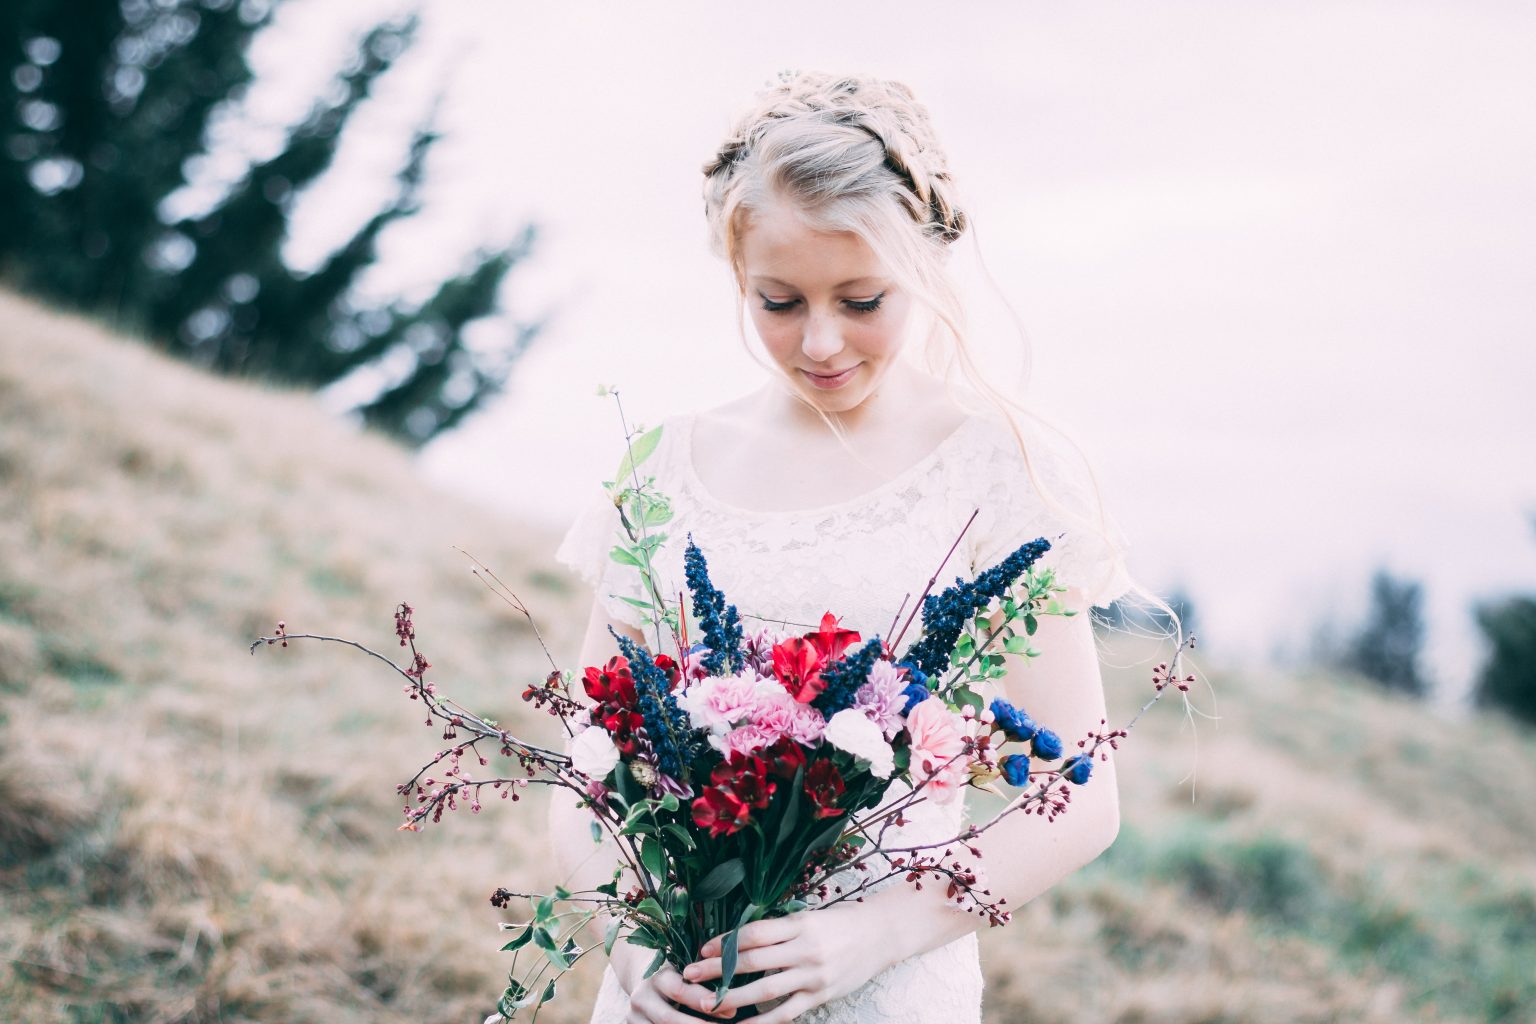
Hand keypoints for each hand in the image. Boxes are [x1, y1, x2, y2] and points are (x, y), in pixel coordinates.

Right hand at [610, 939, 737, 1022]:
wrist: (643, 978)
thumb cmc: (676, 972)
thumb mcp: (686, 969)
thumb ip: (704, 979)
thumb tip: (732, 1003)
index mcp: (658, 976)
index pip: (681, 990)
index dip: (706, 1002)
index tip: (731, 1012)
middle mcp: (642, 997)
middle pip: (669, 1019)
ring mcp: (634, 1016)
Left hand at [682, 905, 891, 1023]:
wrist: (880, 936)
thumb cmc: (841, 922)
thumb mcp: (809, 916)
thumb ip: (779, 928)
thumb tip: (740, 938)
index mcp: (799, 924)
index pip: (754, 933)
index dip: (725, 942)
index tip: (702, 947)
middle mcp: (805, 949)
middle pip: (752, 961)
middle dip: (717, 969)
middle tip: (690, 974)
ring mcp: (813, 975)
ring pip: (765, 989)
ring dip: (732, 997)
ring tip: (708, 1003)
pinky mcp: (820, 995)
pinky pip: (786, 1012)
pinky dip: (762, 1021)